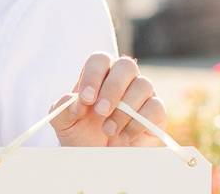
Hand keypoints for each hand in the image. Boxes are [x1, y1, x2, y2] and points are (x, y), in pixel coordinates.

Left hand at [50, 52, 165, 146]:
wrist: (98, 159)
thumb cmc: (81, 134)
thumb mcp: (64, 122)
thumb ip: (63, 108)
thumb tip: (74, 101)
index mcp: (99, 75)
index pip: (100, 60)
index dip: (93, 75)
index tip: (85, 99)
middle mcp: (123, 79)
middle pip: (126, 65)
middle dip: (112, 89)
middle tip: (100, 112)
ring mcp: (142, 94)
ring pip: (143, 85)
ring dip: (124, 110)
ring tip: (108, 131)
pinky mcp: (156, 112)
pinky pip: (155, 107)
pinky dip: (138, 123)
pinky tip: (123, 137)